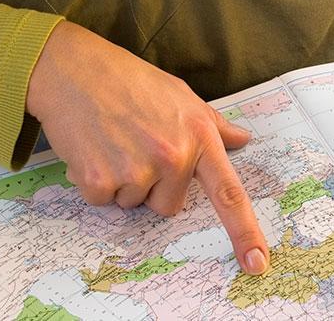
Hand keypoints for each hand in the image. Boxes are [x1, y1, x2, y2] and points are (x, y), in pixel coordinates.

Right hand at [28, 21, 268, 274]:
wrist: (75, 70)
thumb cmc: (131, 81)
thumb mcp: (182, 95)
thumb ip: (214, 124)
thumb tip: (243, 139)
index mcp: (198, 136)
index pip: (229, 193)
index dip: (245, 231)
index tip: (258, 262)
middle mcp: (173, 156)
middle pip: (169, 204)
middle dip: (153, 183)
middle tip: (136, 144)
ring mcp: (137, 169)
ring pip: (134, 203)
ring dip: (122, 181)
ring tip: (114, 140)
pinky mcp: (101, 180)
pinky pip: (103, 201)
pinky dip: (95, 181)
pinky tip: (93, 147)